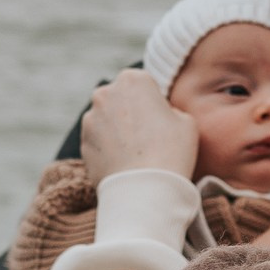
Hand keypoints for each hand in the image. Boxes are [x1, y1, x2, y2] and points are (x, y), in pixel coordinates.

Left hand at [81, 71, 197, 182]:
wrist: (145, 190)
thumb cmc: (171, 152)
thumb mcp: (186, 121)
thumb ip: (169, 109)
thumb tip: (159, 115)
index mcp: (132, 80)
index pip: (143, 84)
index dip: (154, 102)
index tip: (161, 120)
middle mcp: (105, 93)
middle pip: (121, 99)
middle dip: (130, 112)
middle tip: (148, 137)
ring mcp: (90, 119)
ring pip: (107, 120)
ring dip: (117, 131)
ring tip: (137, 154)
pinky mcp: (83, 144)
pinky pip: (98, 142)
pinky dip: (108, 150)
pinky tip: (125, 164)